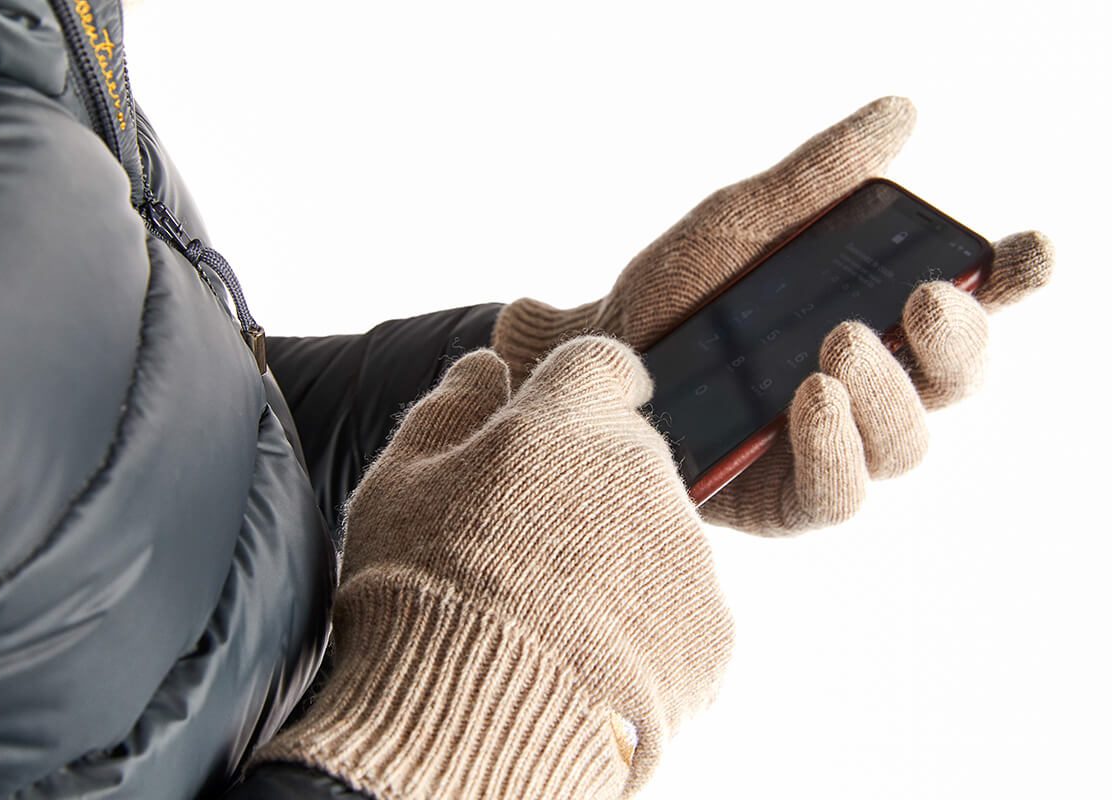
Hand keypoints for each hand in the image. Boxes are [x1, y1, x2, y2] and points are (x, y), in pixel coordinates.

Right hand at [253, 338, 733, 798]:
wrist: (474, 722)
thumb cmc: (421, 593)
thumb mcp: (399, 485)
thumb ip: (447, 410)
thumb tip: (485, 366)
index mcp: (570, 418)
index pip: (602, 365)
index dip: (582, 389)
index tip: (568, 419)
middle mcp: (644, 467)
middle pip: (629, 455)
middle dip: (589, 486)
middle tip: (529, 550)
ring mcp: (687, 549)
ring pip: (658, 534)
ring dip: (618, 560)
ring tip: (552, 621)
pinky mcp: (713, 627)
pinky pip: (682, 609)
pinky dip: (645, 628)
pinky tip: (590, 661)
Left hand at [491, 96, 1052, 535]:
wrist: (591, 359)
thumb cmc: (674, 293)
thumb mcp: (739, 223)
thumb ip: (816, 178)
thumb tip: (901, 112)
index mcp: (874, 315)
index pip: (968, 303)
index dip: (1011, 282)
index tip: (1030, 252)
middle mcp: (869, 386)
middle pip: (956, 381)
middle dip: (956, 342)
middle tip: (920, 299)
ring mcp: (833, 447)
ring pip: (909, 444)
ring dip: (889, 393)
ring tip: (840, 343)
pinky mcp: (787, 500)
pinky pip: (840, 494)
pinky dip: (837, 448)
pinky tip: (811, 400)